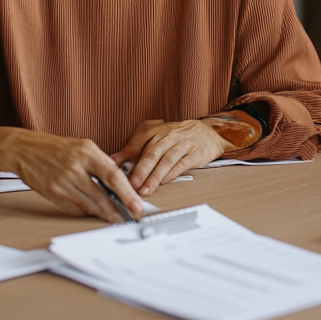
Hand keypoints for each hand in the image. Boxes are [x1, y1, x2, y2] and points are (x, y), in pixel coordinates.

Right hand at [8, 130, 145, 223]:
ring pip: (90, 205)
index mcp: (86, 152)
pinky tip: (92, 210)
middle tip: (129, 217)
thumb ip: (100, 162)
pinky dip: (86, 211)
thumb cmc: (55, 147)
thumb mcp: (82, 146)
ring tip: (114, 216)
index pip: (113, 176)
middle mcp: (75, 167)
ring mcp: (63, 182)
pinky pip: (75, 209)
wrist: (25, 149)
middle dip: (118, 210)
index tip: (137, 206)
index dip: (128, 194)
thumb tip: (119, 181)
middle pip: (102, 196)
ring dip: (104, 213)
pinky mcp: (53, 194)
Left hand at [111, 118, 232, 195]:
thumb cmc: (177, 136)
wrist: (206, 132)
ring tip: (145, 190)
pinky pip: (181, 164)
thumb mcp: (155, 136)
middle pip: (151, 153)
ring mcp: (182, 144)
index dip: (126, 156)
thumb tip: (113, 160)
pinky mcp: (194, 153)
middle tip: (131, 185)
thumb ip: (134, 147)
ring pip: (166, 160)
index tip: (116, 170)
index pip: (138, 141)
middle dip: (140, 171)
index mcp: (155, 129)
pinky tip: (163, 183)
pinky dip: (171, 174)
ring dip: (154, 177)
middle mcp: (168, 135)